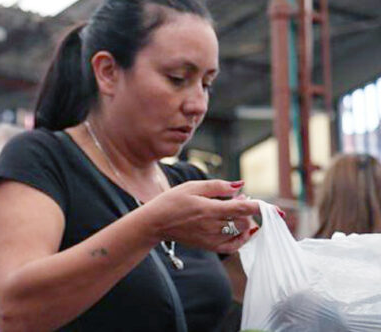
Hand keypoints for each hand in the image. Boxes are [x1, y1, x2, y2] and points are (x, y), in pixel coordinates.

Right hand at [142, 180, 271, 253]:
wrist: (156, 223)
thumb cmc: (172, 201)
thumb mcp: (193, 186)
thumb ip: (218, 186)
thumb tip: (241, 186)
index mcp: (208, 209)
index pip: (242, 209)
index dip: (261, 208)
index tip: (276, 209)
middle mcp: (212, 226)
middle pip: (243, 221)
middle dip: (248, 210)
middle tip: (239, 199)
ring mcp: (211, 238)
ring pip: (240, 232)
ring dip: (244, 221)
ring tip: (235, 211)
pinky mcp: (209, 246)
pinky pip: (233, 246)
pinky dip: (243, 239)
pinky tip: (245, 231)